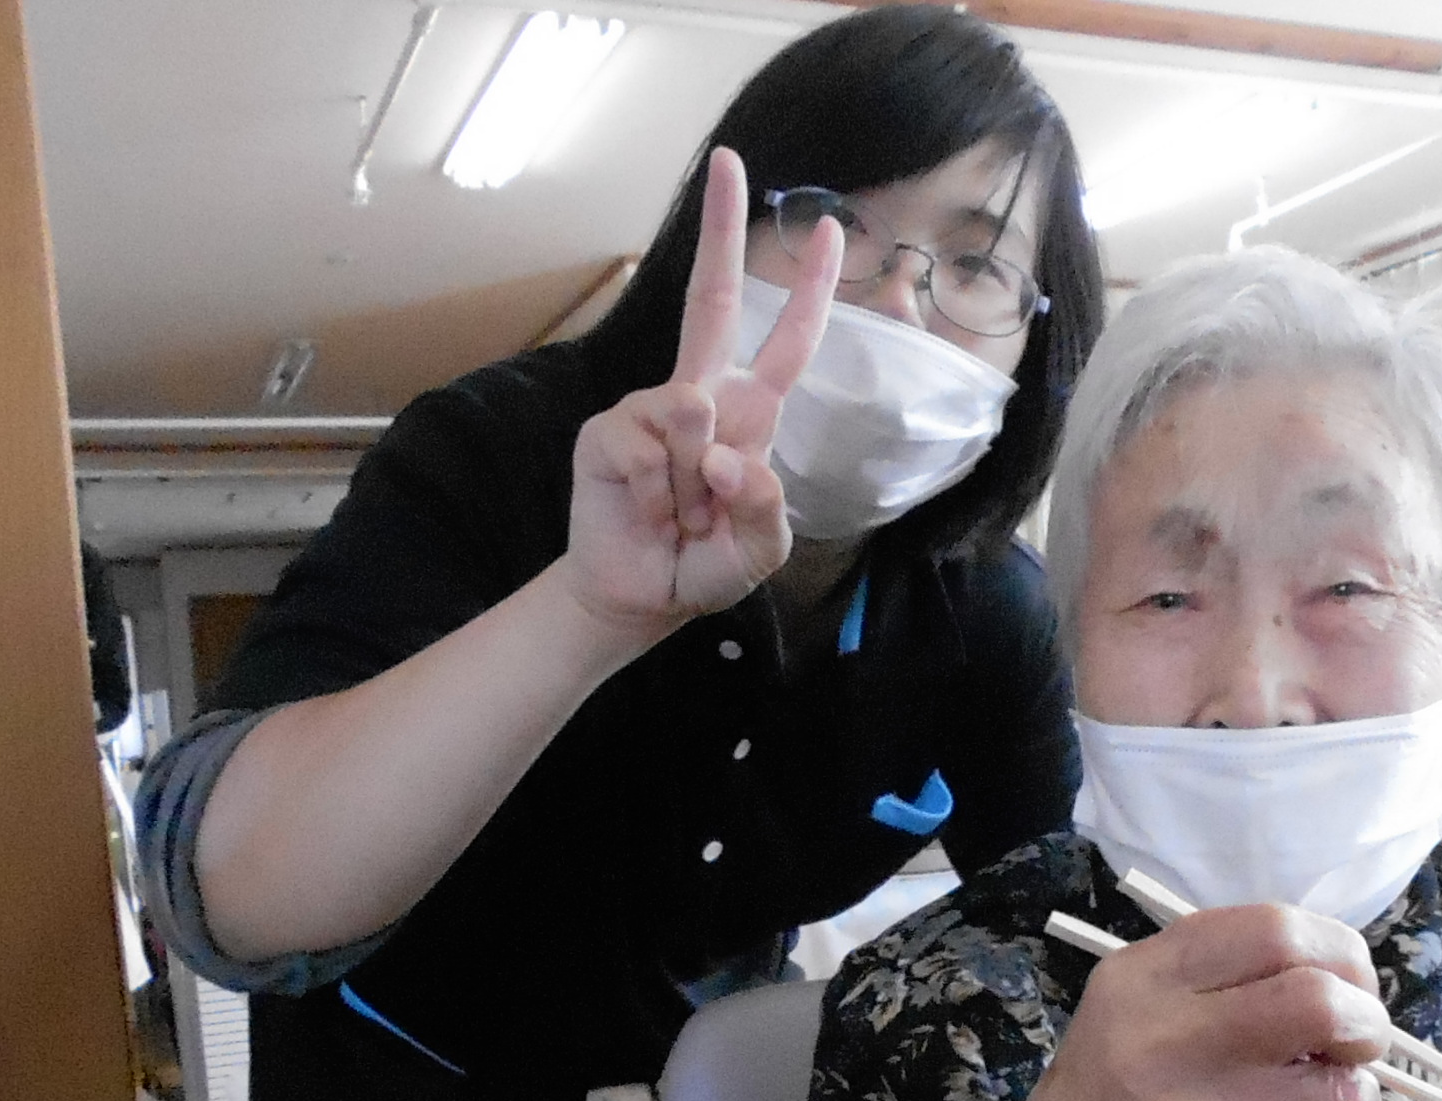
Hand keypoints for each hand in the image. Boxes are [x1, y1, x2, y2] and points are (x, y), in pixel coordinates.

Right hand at [557, 146, 841, 645]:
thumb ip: (763, 507)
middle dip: (720, 229)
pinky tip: (652, 515)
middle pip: (711, 299)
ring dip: (694, 488)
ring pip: (690, 413)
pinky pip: (647, 448)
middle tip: (729, 162)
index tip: (833, 229)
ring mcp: (651, 408)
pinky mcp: (608, 431)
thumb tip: (723, 455)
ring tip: (684, 519)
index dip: (813, 289)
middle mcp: (700, 396)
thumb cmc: (704, 564)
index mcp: (749, 414)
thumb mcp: (759, 549)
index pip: (788, 341)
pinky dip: (659, 497)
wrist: (639, 597)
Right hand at [962, 905, 1422, 1100]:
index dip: (1339, 951)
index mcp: (1142, 978)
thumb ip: (1226, 978)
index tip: (1347, 978)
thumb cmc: (1105, 1093)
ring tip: (1338, 1093)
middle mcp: (1163, 1041)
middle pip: (1317, 1001)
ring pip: (1340, 1089)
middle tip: (1360, 1038)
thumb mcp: (1134, 1007)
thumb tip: (1349, 979)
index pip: (1275, 931)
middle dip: (1367, 1017)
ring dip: (1362, 1090)